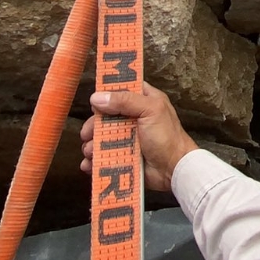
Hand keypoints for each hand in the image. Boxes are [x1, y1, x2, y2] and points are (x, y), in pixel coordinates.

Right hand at [81, 83, 198, 191]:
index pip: (121, 90)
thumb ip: (125, 101)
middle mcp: (133, 117)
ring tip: (91, 152)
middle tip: (87, 134)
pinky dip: (93, 160)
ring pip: (101, 137)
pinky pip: (103, 156)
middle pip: (105, 116)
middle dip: (93, 126)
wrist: (173, 169)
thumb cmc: (167, 137)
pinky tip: (89, 164)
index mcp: (143, 101)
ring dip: (92, 145)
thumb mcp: (150, 110)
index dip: (106, 94)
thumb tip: (97, 98)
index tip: (95, 102)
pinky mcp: (123, 155)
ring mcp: (127, 137)